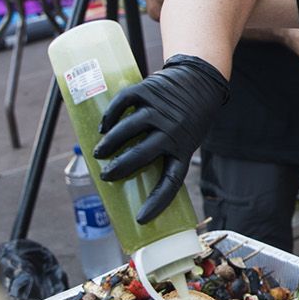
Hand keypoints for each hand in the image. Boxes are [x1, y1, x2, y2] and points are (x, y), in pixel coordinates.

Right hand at [93, 54, 227, 221]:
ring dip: (110, 143)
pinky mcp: (148, 91)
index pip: (171, 182)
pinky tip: (103, 126)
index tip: (140, 219)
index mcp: (184, 149)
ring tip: (99, 152)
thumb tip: (131, 174)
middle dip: (120, 168)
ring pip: (128, 129)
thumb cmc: (189, 117)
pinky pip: (124, 104)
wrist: (200, 80)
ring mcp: (159, 110)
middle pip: (141, 156)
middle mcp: (172, 131)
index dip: (157, 202)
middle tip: (105, 175)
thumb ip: (165, 152)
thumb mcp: (186, 138)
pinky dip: (110, 116)